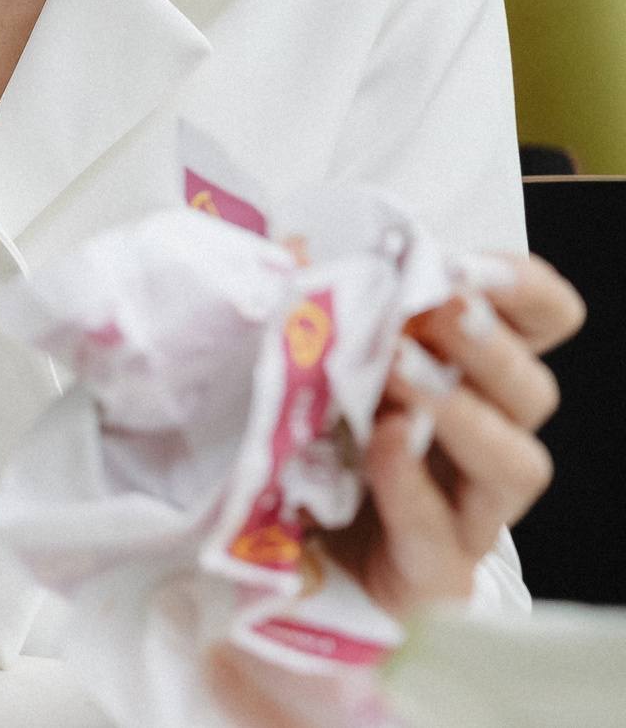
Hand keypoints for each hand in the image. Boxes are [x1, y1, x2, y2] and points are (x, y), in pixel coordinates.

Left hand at [327, 253, 584, 615]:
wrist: (272, 549)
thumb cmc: (304, 435)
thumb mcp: (302, 356)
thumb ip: (308, 302)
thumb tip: (297, 246)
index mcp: (467, 374)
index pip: (542, 323)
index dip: (524, 290)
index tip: (467, 266)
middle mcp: (485, 439)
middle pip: (533, 391)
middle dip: (487, 346)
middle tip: (433, 309)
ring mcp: (467, 510)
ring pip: (516, 464)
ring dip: (462, 412)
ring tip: (400, 374)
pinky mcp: (431, 569)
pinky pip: (442, 532)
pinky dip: (413, 484)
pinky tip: (384, 444)